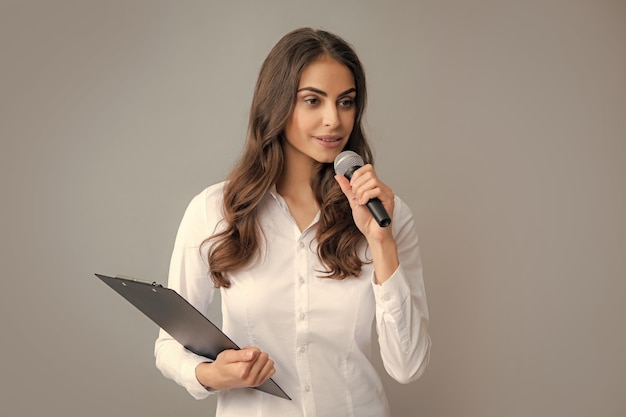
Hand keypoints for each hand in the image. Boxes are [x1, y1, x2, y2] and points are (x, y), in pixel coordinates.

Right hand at [195, 346, 275, 390]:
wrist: (218, 378)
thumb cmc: (222, 366)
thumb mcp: (227, 356)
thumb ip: (241, 354)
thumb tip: (254, 353)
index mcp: (242, 371)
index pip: (257, 352)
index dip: (250, 350)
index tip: (243, 353)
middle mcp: (250, 378)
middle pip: (264, 356)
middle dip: (255, 354)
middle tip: (245, 357)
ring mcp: (255, 381)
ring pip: (269, 362)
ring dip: (260, 360)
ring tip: (249, 362)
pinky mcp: (259, 382)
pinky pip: (271, 370)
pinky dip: (264, 366)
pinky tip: (255, 367)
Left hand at [335, 164, 399, 283]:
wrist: (372, 234)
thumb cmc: (366, 221)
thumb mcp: (353, 201)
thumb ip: (347, 188)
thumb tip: (339, 176)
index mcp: (374, 186)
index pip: (368, 168)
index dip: (357, 174)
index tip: (352, 186)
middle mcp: (382, 187)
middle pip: (369, 173)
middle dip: (357, 185)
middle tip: (356, 197)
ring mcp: (387, 193)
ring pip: (372, 181)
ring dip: (361, 192)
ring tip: (361, 202)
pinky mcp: (389, 200)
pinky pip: (377, 190)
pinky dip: (366, 196)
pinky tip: (365, 204)